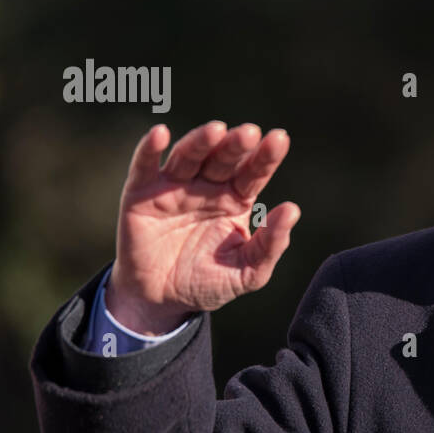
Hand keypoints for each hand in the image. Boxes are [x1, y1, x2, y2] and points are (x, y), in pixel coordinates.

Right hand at [105, 121, 300, 333]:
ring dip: (201, 142)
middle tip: (250, 132)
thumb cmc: (209, 281)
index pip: (253, 173)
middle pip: (223, 159)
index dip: (266, 157)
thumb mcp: (248, 272)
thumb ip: (271, 244)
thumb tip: (293, 210)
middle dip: (236, 145)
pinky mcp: (140, 195)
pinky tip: (160, 134)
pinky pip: (144, 167)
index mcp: (235, 199)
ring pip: (188, 157)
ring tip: (217, 130)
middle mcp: (206, 187)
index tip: (279, 139)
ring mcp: (174, 187)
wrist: (163, 302)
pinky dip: (149, 149)